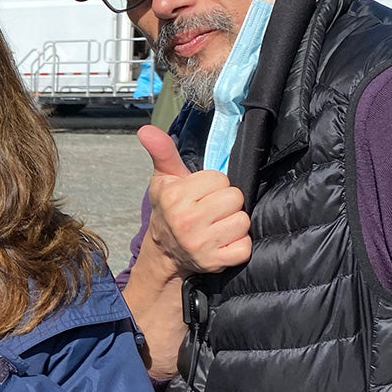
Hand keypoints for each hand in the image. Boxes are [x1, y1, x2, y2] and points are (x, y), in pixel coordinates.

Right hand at [138, 125, 251, 275]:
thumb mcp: (164, 179)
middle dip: (226, 203)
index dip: (214, 185)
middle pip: (234, 198)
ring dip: (233, 224)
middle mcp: (186, 222)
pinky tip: (222, 243)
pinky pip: (245, 247)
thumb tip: (146, 129)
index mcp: (174, 198)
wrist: (164, 253)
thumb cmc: (168, 210)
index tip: (201, 195)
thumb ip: (162, 152)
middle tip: (211, 210)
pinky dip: (238, 246)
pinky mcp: (215, 262)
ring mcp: (200, 245)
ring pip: (243, 221)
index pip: (220, 178)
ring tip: (216, 226)